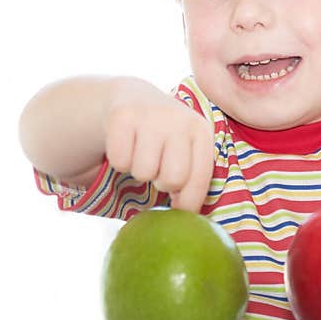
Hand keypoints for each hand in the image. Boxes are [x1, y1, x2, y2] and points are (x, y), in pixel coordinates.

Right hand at [103, 93, 213, 212]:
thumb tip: (189, 221)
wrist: (133, 98)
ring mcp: (150, 115)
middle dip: (162, 183)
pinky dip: (120, 161)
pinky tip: (126, 145)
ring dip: (139, 171)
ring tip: (143, 153)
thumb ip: (192, 180)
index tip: (180, 207)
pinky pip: (120, 162)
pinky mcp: (122, 116)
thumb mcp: (186, 150)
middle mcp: (179, 119)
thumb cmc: (165, 137)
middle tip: (158, 169)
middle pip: (172, 180)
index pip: (199, 181)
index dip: (189, 202)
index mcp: (201, 131)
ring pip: (143, 172)